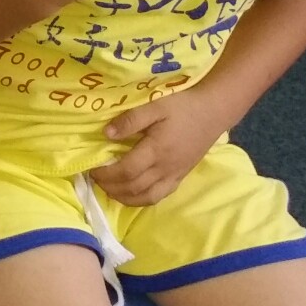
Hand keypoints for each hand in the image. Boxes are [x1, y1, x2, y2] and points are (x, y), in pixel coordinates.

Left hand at [89, 88, 230, 207]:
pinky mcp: (181, 177)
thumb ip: (130, 120)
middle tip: (95, 179)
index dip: (106, 174)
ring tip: (109, 188)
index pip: (126, 171)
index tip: (92, 169)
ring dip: (123, 197)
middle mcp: (165, 167)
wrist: (213, 112)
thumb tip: (106, 134)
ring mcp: (175, 175)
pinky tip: (130, 193)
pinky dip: (141, 199)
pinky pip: (159, 196)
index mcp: (157, 150)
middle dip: (110, 186)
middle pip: (133, 187)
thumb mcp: (155, 106)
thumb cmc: (182, 107)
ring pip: (146, 197)